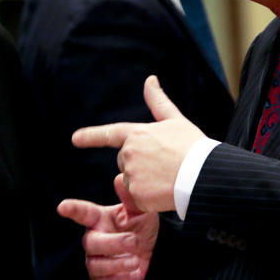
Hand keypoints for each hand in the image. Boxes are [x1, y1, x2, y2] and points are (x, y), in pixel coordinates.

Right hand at [58, 174, 158, 279]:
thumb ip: (130, 199)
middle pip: (91, 243)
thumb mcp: (140, 211)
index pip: (83, 213)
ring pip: (96, 264)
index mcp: (100, 219)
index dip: (72, 210)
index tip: (63, 207)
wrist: (154, 252)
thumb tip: (121, 179)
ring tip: (136, 260)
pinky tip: (135, 273)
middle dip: (113, 243)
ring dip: (117, 263)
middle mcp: (94, 239)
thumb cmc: (141, 227)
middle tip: (134, 241)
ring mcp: (96, 260)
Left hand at [72, 75, 204, 211]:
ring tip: (167, 178)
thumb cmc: (193, 147)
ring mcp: (132, 174)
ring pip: (131, 182)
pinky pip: (138, 200)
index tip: (76, 139)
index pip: (109, 134)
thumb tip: (150, 79)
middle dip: (140, 165)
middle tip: (164, 165)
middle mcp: (129, 153)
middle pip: (125, 162)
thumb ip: (158, 102)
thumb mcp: (176, 120)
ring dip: (145, 183)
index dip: (91, 136)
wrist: (204, 174)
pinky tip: (164, 192)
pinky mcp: (137, 195)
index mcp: (136, 134)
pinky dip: (149, 199)